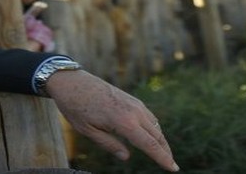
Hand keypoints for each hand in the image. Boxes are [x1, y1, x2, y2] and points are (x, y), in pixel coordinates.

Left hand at [46, 70, 178, 171]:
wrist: (72, 81)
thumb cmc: (76, 107)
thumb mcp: (88, 131)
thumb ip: (109, 145)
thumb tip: (126, 157)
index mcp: (123, 122)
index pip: (149, 144)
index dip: (163, 158)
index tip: (173, 168)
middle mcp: (133, 111)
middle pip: (157, 135)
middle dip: (166, 151)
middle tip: (172, 166)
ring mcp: (134, 103)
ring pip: (155, 125)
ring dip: (161, 140)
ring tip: (165, 153)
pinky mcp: (131, 98)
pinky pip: (149, 115)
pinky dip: (155, 128)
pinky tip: (153, 135)